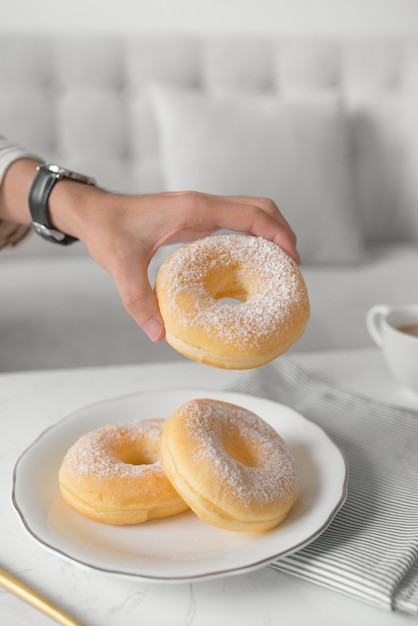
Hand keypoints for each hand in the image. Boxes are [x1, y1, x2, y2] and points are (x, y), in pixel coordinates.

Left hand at [54, 187, 299, 340]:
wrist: (93, 212)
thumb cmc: (107, 231)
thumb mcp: (121, 266)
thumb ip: (138, 300)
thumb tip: (159, 335)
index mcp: (194, 209)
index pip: (250, 215)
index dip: (277, 234)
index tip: (293, 259)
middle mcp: (202, 205)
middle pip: (259, 208)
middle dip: (283, 231)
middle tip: (293, 266)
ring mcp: (200, 210)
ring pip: (249, 213)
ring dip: (270, 233)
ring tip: (280, 267)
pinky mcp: (194, 219)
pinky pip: (233, 224)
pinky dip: (251, 238)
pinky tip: (250, 264)